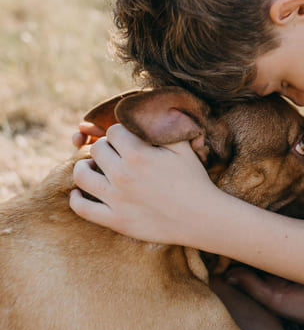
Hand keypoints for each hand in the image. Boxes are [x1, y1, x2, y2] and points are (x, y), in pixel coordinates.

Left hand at [69, 123, 218, 244]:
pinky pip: (82, 208)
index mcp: (138, 154)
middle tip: (115, 155)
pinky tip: (80, 193)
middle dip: (105, 148)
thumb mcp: (182, 146)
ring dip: (83, 168)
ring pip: (81, 175)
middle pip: (97, 150)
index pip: (112, 132)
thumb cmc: (193, 179)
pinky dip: (76, 198)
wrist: (202, 218)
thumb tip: (146, 109)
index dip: (119, 133)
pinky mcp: (115, 221)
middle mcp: (123, 175)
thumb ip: (162, 126)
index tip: (127, 140)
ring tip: (92, 168)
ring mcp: (117, 199)